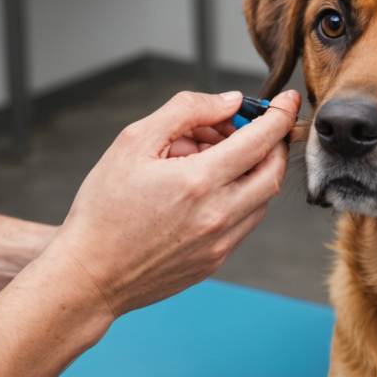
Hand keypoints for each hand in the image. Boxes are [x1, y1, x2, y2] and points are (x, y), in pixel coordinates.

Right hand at [42, 89, 300, 316]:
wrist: (89, 276)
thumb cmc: (103, 209)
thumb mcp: (134, 142)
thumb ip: (186, 111)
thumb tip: (229, 102)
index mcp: (200, 181)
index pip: (261, 140)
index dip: (279, 115)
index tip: (287, 100)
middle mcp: (219, 215)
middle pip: (272, 170)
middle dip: (271, 143)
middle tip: (244, 128)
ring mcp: (221, 243)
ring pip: (261, 198)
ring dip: (251, 171)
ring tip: (207, 159)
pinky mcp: (216, 261)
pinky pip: (244, 221)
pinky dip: (238, 197)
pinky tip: (203, 190)